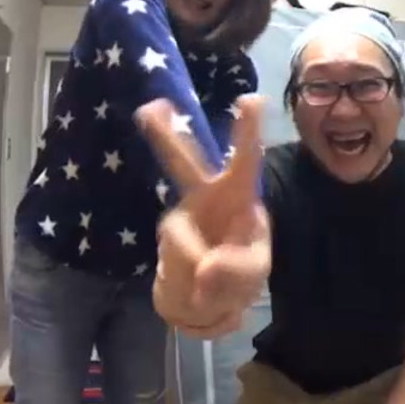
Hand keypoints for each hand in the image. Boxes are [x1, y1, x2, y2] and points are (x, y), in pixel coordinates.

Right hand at [135, 95, 270, 337]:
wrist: (203, 304)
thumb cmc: (238, 272)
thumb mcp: (255, 273)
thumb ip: (237, 270)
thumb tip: (204, 270)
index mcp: (237, 196)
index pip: (245, 161)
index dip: (248, 132)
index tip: (251, 99)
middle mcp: (204, 199)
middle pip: (183, 165)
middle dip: (165, 136)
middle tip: (150, 107)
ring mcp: (180, 221)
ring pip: (179, 243)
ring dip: (204, 281)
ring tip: (214, 290)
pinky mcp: (163, 246)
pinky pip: (175, 272)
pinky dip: (192, 294)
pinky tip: (198, 295)